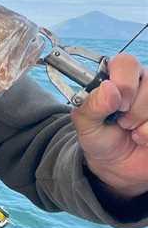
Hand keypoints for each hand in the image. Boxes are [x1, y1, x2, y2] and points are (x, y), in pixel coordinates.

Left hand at [72, 54, 147, 198]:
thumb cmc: (99, 137)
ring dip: (141, 122)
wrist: (115, 165)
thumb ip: (91, 105)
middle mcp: (142, 83)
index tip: (116, 103)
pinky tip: (142, 138)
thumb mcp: (85, 123)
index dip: (123, 81)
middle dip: (133, 108)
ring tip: (130, 129)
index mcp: (118, 77)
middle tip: (121, 120)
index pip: (126, 62)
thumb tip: (109, 88)